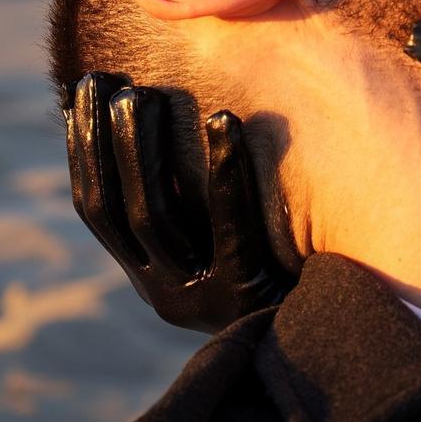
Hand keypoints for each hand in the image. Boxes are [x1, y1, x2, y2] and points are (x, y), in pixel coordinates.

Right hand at [65, 71, 289, 333]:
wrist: (337, 339)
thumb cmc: (285, 269)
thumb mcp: (225, 241)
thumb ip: (194, 203)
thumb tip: (156, 117)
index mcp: (151, 277)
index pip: (97, 211)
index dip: (84, 149)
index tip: (83, 89)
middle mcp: (166, 292)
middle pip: (121, 209)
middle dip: (108, 142)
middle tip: (112, 82)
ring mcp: (204, 297)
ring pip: (156, 216)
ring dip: (146, 150)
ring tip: (148, 94)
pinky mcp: (250, 292)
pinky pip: (230, 224)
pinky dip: (222, 169)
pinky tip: (223, 119)